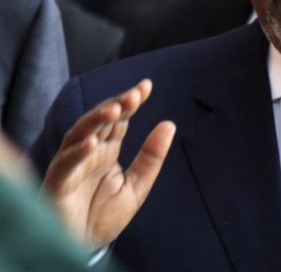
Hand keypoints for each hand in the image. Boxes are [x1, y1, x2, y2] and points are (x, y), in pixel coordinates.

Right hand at [42, 79, 175, 246]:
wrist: (81, 245)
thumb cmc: (104, 215)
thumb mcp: (137, 185)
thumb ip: (151, 156)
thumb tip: (170, 124)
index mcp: (108, 149)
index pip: (120, 119)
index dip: (130, 101)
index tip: (146, 86)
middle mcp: (88, 152)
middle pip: (100, 120)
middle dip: (116, 105)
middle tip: (134, 94)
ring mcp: (72, 165)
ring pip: (80, 134)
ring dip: (96, 120)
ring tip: (115, 109)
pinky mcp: (59, 183)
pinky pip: (65, 164)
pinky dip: (77, 153)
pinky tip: (92, 143)